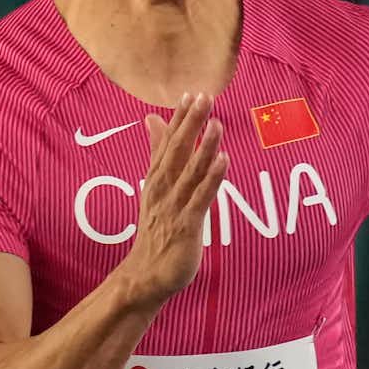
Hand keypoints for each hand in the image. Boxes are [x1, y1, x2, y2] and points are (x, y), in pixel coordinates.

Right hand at [118, 94, 227, 306]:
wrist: (146, 275)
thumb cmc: (156, 231)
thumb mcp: (155, 188)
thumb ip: (157, 153)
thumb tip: (152, 120)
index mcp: (155, 181)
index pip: (166, 144)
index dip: (178, 119)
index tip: (189, 93)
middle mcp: (162, 191)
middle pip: (176, 152)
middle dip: (190, 125)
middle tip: (203, 98)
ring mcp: (174, 208)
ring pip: (189, 172)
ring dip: (203, 148)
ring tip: (216, 123)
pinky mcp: (186, 226)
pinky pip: (201, 198)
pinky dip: (211, 179)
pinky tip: (222, 161)